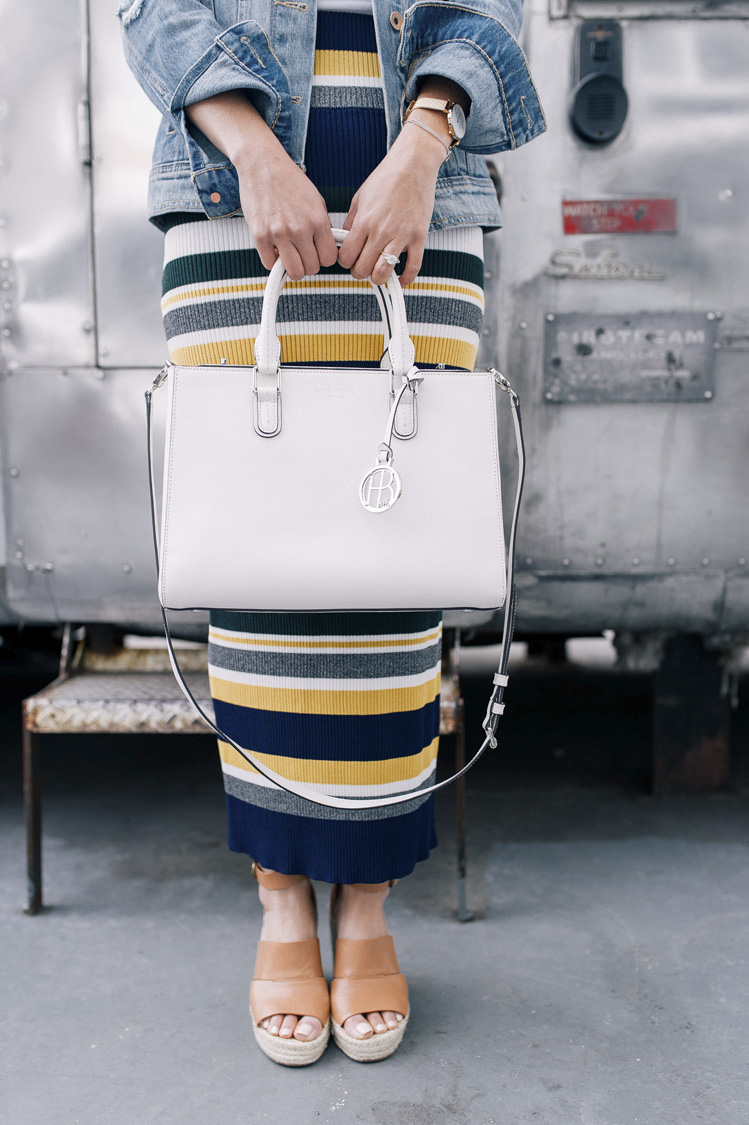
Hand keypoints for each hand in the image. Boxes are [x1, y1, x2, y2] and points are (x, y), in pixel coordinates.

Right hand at [185, 92, 337, 279]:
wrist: (262, 163)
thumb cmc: (288, 180)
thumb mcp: (316, 200)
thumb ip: (323, 225)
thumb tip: (326, 248)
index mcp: (317, 220)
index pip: (329, 258)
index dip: (324, 258)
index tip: (318, 254)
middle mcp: (299, 229)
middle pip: (312, 268)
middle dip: (308, 263)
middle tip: (302, 253)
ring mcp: (279, 234)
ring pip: (294, 272)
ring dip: (293, 267)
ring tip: (290, 255)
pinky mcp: (260, 235)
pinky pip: (270, 264)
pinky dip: (272, 260)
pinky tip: (274, 248)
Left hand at [338, 122, 444, 286]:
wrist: (414, 163)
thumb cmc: (387, 177)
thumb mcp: (360, 197)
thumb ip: (352, 222)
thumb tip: (345, 242)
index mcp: (364, 221)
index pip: (347, 257)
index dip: (345, 262)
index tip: (349, 259)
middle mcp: (381, 231)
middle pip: (362, 269)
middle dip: (359, 272)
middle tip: (362, 266)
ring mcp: (402, 235)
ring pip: (383, 272)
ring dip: (378, 277)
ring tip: (377, 272)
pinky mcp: (419, 236)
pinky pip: (413, 267)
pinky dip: (406, 279)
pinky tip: (401, 279)